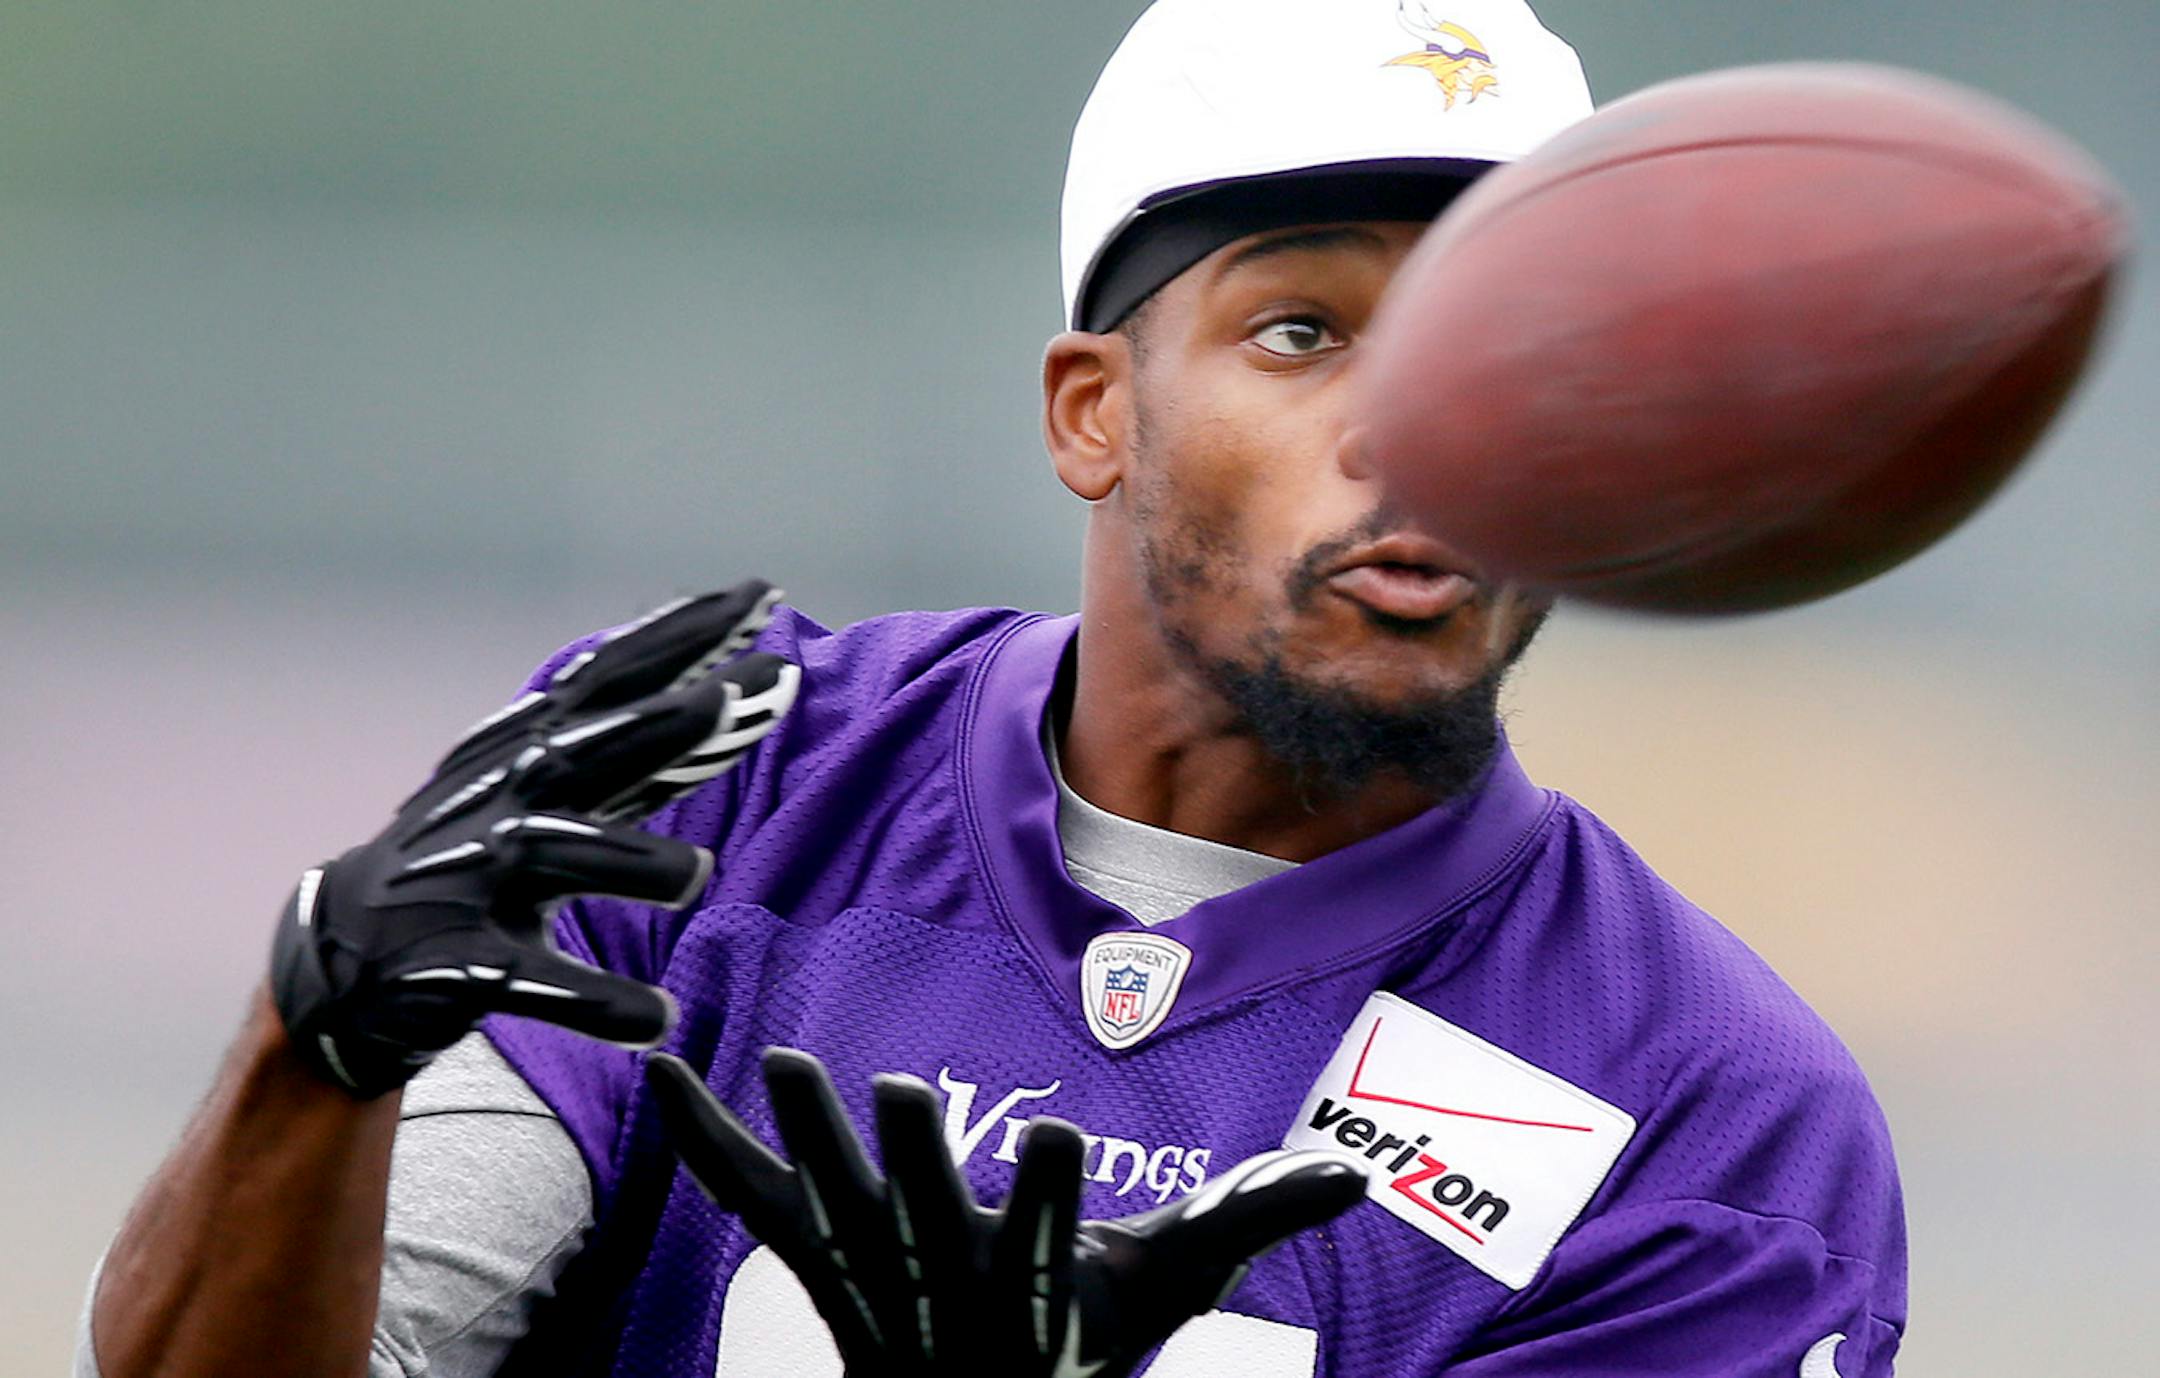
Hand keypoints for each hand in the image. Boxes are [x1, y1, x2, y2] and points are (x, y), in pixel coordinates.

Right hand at [268, 581, 798, 1097]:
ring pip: (554, 855)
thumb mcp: (553, 795)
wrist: (348, 955)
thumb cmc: (479, 860)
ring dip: (629, 862)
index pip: (614, 681)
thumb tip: (736, 696)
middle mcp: (503, 801)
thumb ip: (641, 755)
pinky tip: (656, 1019)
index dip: (682, 640)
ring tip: (698, 874)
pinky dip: (597, 1002)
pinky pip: (536, 984)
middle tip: (730, 698)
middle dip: (656, 723)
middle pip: (584, 749)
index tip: (760, 598)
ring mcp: (476, 880)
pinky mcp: (462, 965)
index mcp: (532, 754)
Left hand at [647, 1048, 1366, 1376]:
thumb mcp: (1168, 1290)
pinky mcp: (814, 1253)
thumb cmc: (1081, 1341)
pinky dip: (707, 1141)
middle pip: (922, 1215)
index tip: (1049, 1143)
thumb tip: (1354, 1177)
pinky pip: (752, 1198)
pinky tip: (663, 1074)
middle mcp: (938, 1282)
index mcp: (1027, 1286)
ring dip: (808, 1139)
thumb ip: (1250, 1221)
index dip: (1041, 1195)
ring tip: (787, 1065)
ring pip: (833, 1202)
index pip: (1040, 1239)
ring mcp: (867, 1270)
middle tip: (897, 1090)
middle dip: (910, 1156)